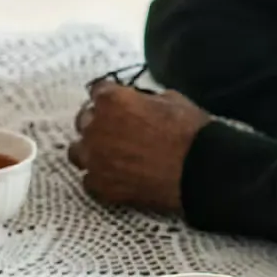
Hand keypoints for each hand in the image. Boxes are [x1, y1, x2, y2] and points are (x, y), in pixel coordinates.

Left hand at [68, 81, 210, 212]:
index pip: (99, 91)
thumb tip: (143, 103)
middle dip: (99, 122)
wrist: (199, 171)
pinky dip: (101, 178)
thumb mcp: (173, 100)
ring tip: (111, 156)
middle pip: (84, 120)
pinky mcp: (100, 186)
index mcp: (112, 101)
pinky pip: (89, 180)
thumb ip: (147, 99)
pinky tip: (118, 178)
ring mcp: (94, 159)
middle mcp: (95, 127)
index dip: (112, 96)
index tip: (120, 103)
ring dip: (91, 150)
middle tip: (119, 130)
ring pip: (77, 152)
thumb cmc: (191, 132)